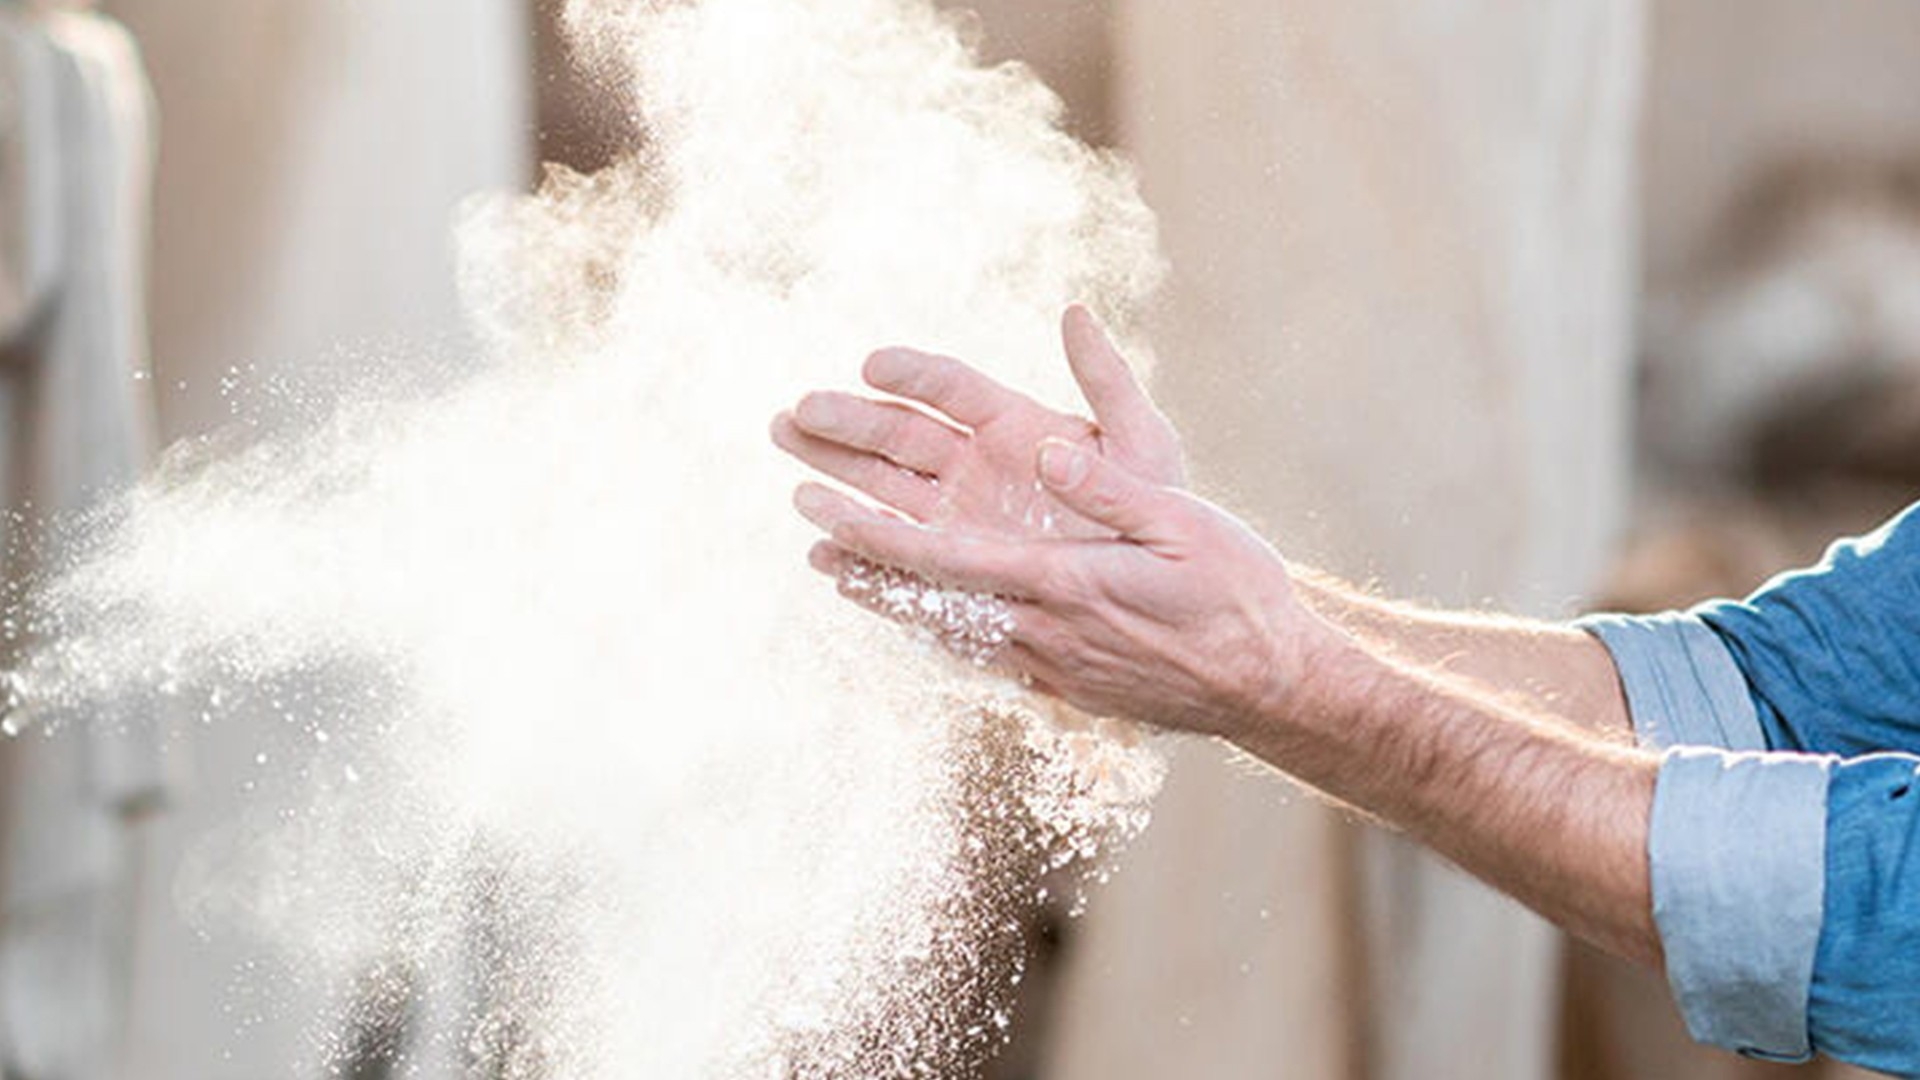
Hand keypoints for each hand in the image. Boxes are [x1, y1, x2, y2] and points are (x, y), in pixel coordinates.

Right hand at [771, 306, 1184, 540]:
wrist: (1160, 593)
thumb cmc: (1157, 512)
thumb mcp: (1143, 444)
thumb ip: (1108, 381)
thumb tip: (1075, 311)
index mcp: (1012, 424)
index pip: (950, 387)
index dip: (911, 373)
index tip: (873, 365)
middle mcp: (973, 465)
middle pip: (897, 433)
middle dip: (846, 420)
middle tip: (798, 411)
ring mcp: (957, 516)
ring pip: (882, 486)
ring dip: (832, 470)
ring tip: (784, 451)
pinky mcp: (953, 566)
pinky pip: (898, 555)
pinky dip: (860, 551)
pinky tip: (822, 547)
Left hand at [804, 438, 1340, 741]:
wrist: (1270, 688)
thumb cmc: (1235, 594)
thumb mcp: (1182, 521)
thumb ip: (1108, 488)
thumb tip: (1047, 453)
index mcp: (1061, 584)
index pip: (941, 562)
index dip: (870, 538)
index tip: (816, 513)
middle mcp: (1042, 631)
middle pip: (927, 601)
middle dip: (860, 563)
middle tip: (804, 533)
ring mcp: (1052, 665)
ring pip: (949, 630)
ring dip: (890, 599)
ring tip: (839, 572)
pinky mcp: (1068, 685)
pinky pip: (984, 653)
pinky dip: (940, 628)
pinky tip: (925, 617)